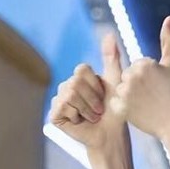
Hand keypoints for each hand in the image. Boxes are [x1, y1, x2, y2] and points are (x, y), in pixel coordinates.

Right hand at [48, 32, 127, 150]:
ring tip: (92, 116)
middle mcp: (66, 86)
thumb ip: (111, 58)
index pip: (82, 70)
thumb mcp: (115, 81)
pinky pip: (64, 105)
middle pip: (75, 81)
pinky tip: (80, 121)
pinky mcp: (54, 114)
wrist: (110, 135)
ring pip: (70, 92)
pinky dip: (77, 114)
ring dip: (87, 108)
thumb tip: (109, 33)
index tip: (104, 97)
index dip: (96, 85)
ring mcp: (58, 100)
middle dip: (92, 97)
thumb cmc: (114, 111)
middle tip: (98, 109)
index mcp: (79, 78)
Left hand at [109, 16, 169, 139]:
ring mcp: (125, 92)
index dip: (149, 77)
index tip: (159, 87)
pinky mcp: (120, 108)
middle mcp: (132, 76)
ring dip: (130, 97)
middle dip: (138, 86)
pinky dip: (125, 108)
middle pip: (127, 76)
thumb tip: (169, 18)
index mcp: (144, 63)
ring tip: (146, 104)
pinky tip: (138, 112)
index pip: (138, 65)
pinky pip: (116, 103)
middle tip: (153, 97)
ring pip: (121, 89)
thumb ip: (168, 40)